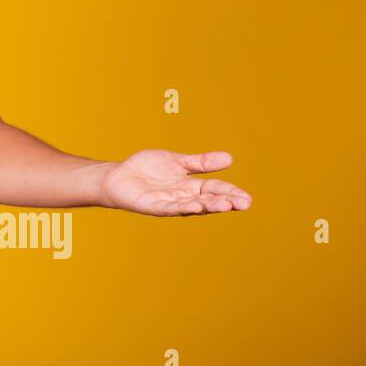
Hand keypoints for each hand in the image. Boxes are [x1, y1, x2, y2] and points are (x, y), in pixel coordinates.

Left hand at [98, 149, 249, 215]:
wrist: (118, 176)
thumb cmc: (147, 169)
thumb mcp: (178, 162)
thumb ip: (200, 162)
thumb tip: (230, 158)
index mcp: (190, 186)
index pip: (215, 189)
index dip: (230, 192)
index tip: (247, 197)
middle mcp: (183, 197)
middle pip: (208, 200)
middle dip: (226, 201)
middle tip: (244, 203)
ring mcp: (169, 203)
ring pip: (192, 205)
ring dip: (208, 206)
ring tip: (225, 205)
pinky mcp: (153, 206)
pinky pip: (169, 208)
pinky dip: (181, 207)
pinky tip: (194, 206)